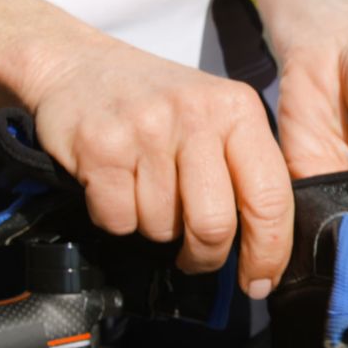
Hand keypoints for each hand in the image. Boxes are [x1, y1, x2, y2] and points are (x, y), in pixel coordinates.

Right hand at [22, 38, 292, 295]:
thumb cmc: (157, 104)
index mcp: (238, 110)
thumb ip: (246, 170)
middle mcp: (196, 115)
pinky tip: (116, 186)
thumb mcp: (216, 116)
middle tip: (195, 257)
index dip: (268, 253)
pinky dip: (117, 220)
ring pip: (163, 228)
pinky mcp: (100, 147)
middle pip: (214, 225)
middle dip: (205, 256)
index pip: (271, 198)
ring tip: (147, 194)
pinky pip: (119, 221)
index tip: (259, 282)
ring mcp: (146, 129)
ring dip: (155, 230)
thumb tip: (267, 251)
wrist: (76, 65)